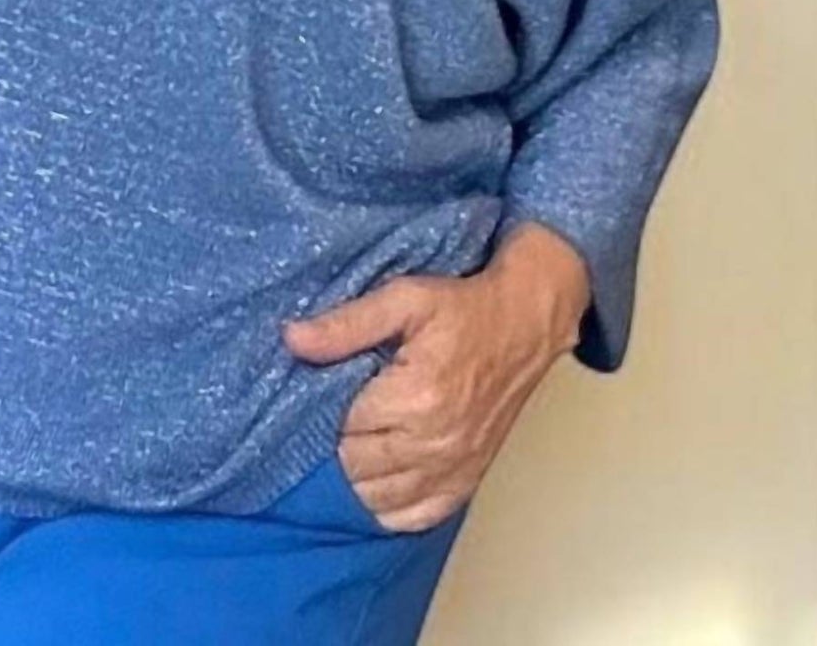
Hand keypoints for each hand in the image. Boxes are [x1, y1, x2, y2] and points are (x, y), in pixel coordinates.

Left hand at [280, 222, 590, 531]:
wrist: (525, 325)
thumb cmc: (464, 310)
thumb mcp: (403, 299)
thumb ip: (346, 324)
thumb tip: (292, 340)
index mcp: (415, 398)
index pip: (339, 429)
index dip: (317, 415)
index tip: (313, 397)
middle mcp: (434, 443)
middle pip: (354, 469)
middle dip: (332, 447)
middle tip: (328, 419)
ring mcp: (453, 468)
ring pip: (377, 499)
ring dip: (354, 480)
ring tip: (347, 446)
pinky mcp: (466, 481)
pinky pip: (414, 517)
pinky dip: (387, 507)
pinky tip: (374, 482)